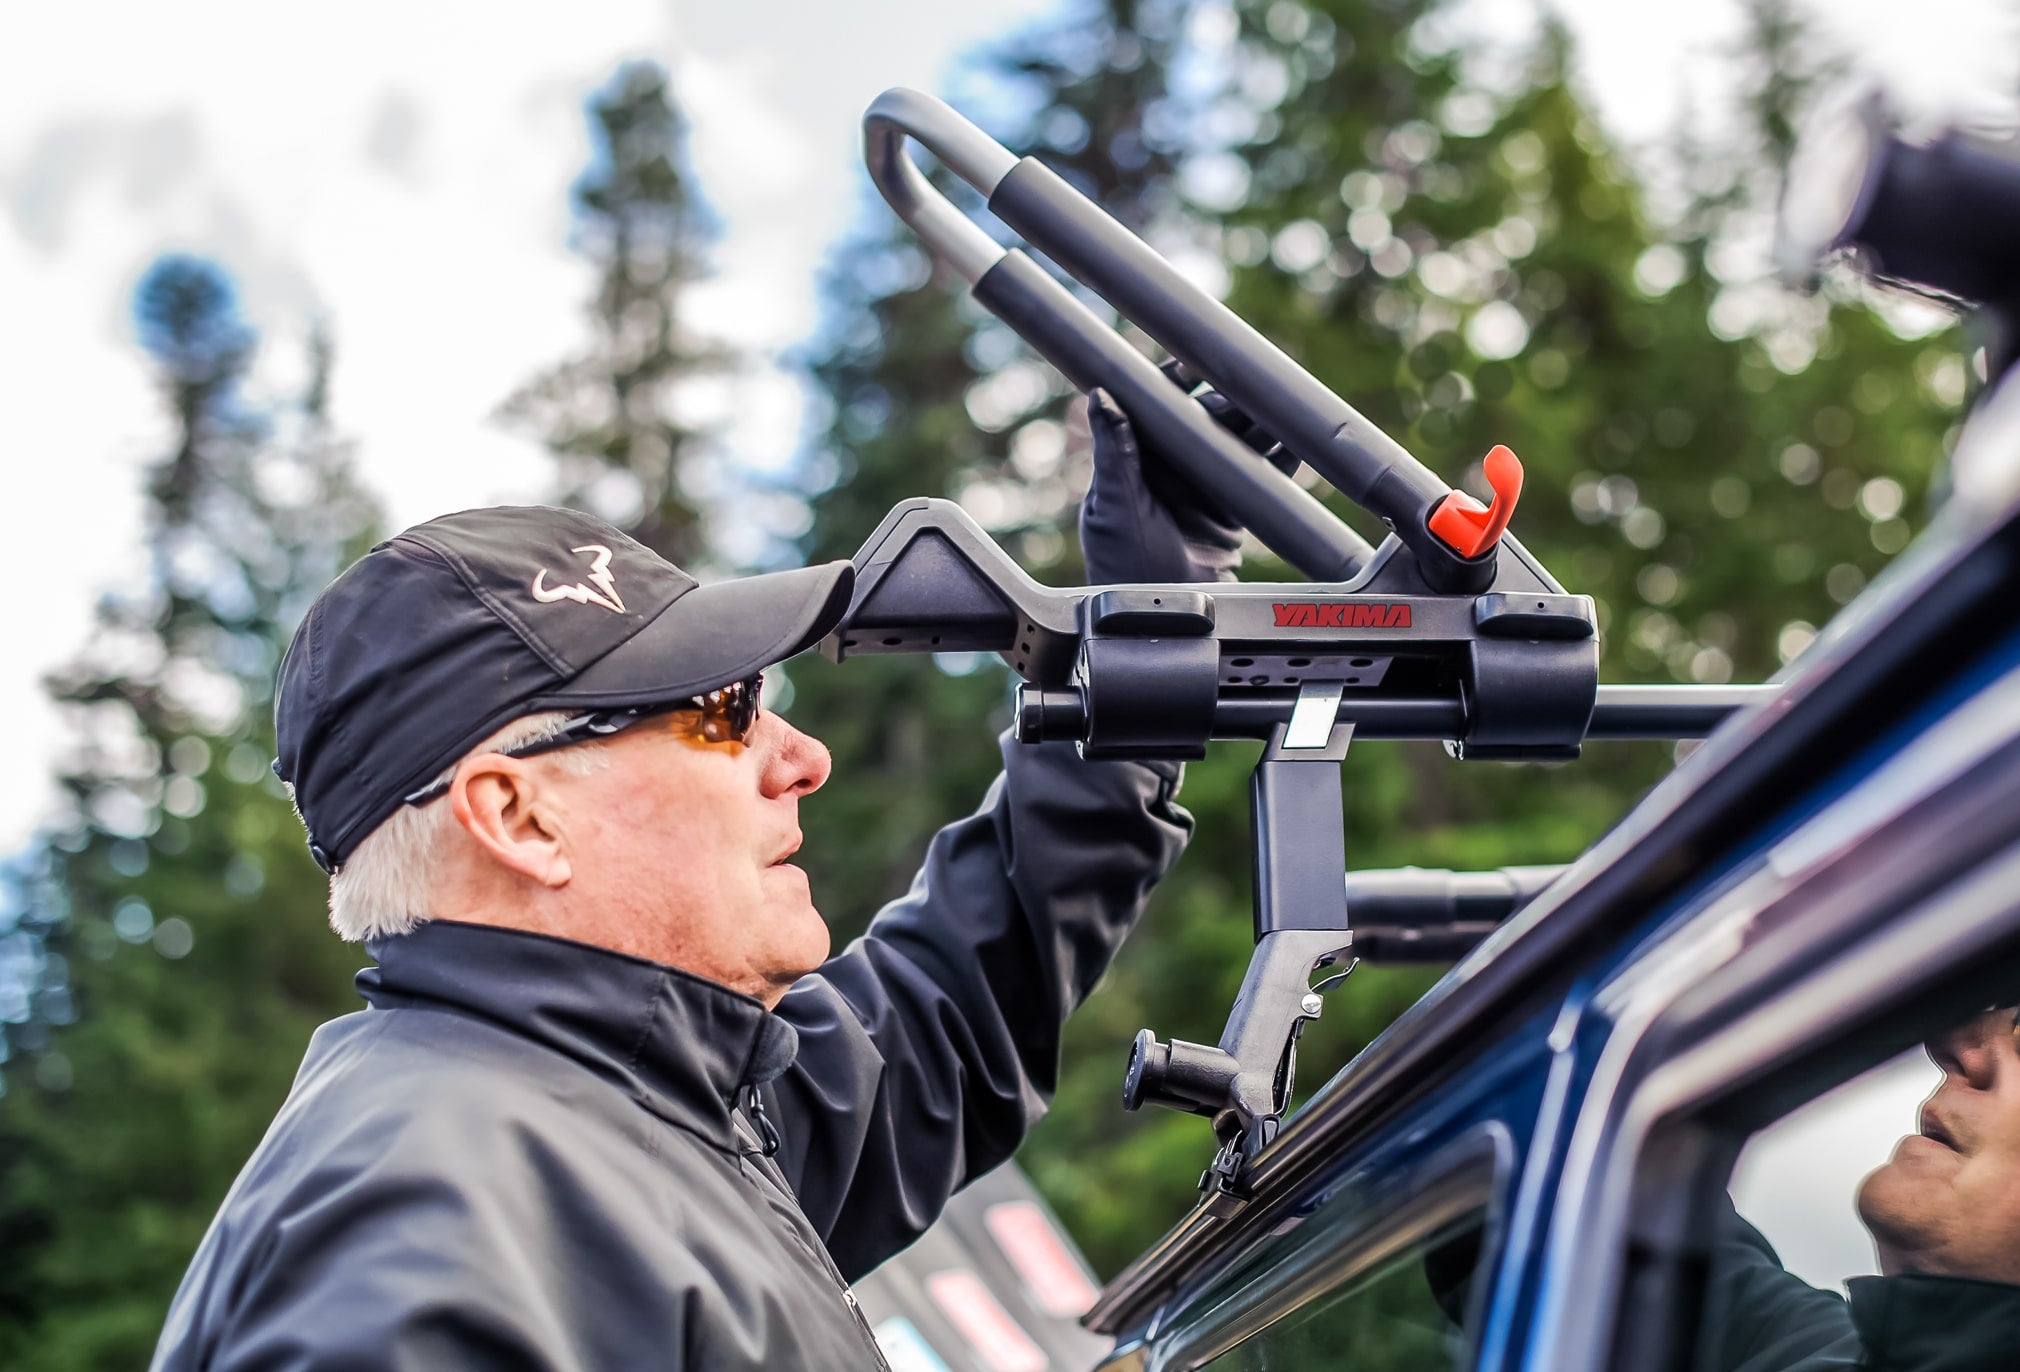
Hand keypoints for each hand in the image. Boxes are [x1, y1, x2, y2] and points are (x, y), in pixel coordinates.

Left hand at [1077, 371, 1295, 584]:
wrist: (1163, 619)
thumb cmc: (1121, 567)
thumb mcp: (1113, 505)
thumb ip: (1113, 451)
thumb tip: (1100, 395)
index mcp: (1132, 462)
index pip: (1151, 409)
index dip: (1170, 384)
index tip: (1191, 365)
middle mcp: (1166, 471)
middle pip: (1200, 422)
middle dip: (1225, 405)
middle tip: (1245, 397)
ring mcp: (1199, 490)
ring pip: (1232, 445)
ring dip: (1256, 427)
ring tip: (1278, 414)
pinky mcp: (1229, 512)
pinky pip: (1256, 477)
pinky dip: (1277, 461)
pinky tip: (1295, 445)